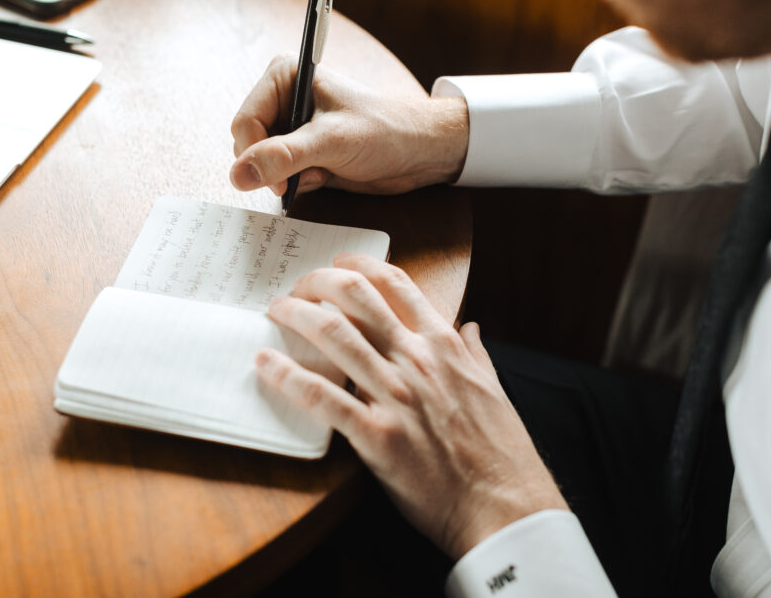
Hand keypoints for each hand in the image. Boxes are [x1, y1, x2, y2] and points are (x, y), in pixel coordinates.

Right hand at [230, 55, 469, 196]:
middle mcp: (283, 99)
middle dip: (273, 167)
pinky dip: (298, 184)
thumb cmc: (384, 131)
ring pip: (263, 164)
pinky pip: (280, 175)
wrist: (418, 151)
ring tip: (320, 172)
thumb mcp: (331, 142)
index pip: (245, 121)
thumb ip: (284, 156)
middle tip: (303, 175)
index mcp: (284, 78)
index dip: (253, 154)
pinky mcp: (302, 152)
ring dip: (287, 177)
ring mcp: (292, 127)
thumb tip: (239, 175)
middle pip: (248, 144)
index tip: (274, 180)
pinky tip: (324, 176)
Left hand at [255, 254, 567, 558]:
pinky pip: (321, 397)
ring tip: (276, 312)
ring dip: (296, 315)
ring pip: (333, 335)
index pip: (396, 283)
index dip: (359, 265)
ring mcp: (395, 396)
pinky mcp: (376, 436)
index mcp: (444, 345)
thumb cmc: (501, 453)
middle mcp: (416, 360)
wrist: (505, 506)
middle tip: (297, 288)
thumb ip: (475, 354)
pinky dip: (286, 376)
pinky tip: (265, 364)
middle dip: (318, 282)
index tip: (337, 263)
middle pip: (355, 296)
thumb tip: (470, 327)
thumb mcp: (494, 389)